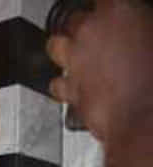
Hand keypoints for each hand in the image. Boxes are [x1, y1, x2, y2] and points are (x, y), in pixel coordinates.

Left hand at [46, 0, 152, 142]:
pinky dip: (65, 83)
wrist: (148, 122)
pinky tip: (77, 85)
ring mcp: (75, 63)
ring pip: (56, 46)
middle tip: (101, 34)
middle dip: (85, 25)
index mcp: (118, 11)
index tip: (114, 11)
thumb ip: (142, 27)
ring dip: (67, 48)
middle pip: (74, 19)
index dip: (110, 6)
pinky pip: (57, 83)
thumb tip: (142, 31)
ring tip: (81, 54)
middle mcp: (89, 33)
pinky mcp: (69, 92)